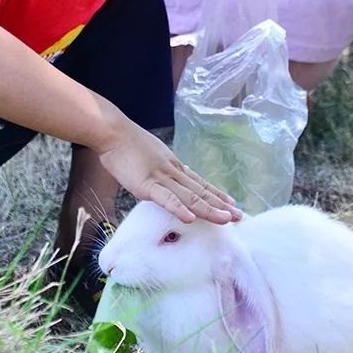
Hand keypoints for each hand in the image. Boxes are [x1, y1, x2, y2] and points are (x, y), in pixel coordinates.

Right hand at [97, 118, 242, 223]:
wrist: (113, 132)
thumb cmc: (126, 145)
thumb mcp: (152, 157)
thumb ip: (162, 170)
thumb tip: (171, 178)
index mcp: (174, 166)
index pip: (199, 182)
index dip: (216, 194)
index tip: (231, 203)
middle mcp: (173, 172)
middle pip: (201, 191)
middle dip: (220, 205)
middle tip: (240, 216)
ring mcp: (161, 178)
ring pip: (190, 196)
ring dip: (209, 209)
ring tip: (226, 219)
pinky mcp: (146, 184)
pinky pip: (165, 198)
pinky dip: (179, 208)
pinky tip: (191, 217)